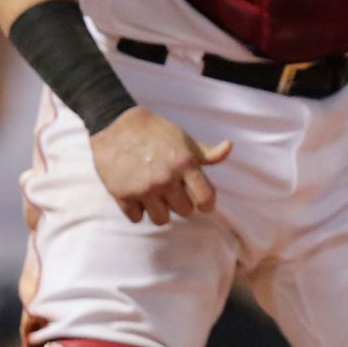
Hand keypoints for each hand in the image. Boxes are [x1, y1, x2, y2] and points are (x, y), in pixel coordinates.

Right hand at [89, 107, 230, 225]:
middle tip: (174, 193)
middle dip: (181, 204)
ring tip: (156, 196)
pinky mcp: (122, 195)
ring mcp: (144, 189)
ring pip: (161, 219)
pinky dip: (138, 211)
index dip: (207, 205)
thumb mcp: (185, 140)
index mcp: (185, 164)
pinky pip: (137, 219)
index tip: (204, 206)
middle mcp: (166, 179)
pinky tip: (138, 196)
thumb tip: (229, 146)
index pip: (206, 197)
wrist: (117, 127)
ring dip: (160, 211)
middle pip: (184, 211)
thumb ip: (207, 153)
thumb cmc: (157, 133)